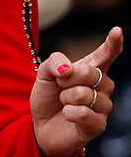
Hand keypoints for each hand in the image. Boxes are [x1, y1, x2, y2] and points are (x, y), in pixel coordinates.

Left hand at [31, 27, 123, 156]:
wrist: (40, 125)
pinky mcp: (99, 124)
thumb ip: (54, 62)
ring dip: (66, 99)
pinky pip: (83, 113)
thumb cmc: (48, 97)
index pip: (106, 54)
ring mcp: (103, 105)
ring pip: (84, 94)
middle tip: (60, 88)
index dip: (113, 43)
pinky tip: (68, 116)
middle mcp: (103, 85)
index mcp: (91, 70)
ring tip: (64, 104)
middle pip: (90, 73)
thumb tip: (68, 68)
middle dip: (67, 80)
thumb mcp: (44, 75)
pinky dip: (69, 113)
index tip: (117, 31)